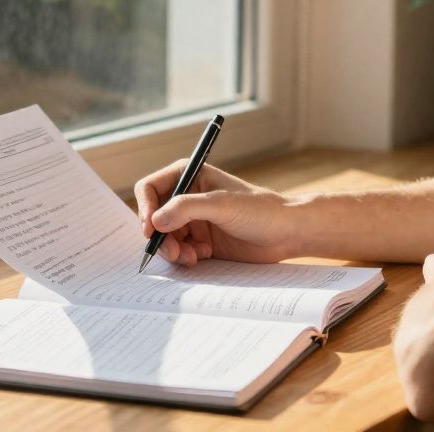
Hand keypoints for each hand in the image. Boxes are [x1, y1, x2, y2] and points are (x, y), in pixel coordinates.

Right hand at [134, 160, 296, 266]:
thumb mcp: (220, 205)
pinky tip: (201, 257)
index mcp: (190, 176)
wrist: (287, 233)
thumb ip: (185, 209)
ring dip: (173, 249)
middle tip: (172, 252)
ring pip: (166, 237)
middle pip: (155, 217)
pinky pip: (180, 251)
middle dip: (160, 235)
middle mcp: (188, 197)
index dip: (145, 207)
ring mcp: (194, 220)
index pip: (150, 187)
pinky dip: (185, 256)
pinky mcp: (202, 241)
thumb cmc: (260, 209)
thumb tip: (155, 221)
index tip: (151, 229)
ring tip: (190, 257)